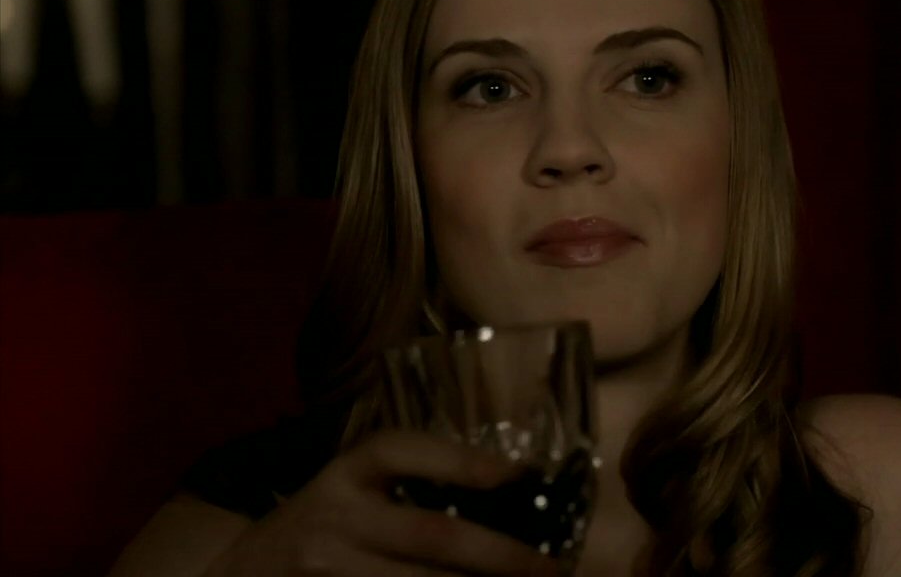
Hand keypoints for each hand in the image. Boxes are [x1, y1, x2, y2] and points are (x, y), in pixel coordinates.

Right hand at [203, 430, 557, 575]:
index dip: (456, 459)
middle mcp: (335, 516)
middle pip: (430, 535)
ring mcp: (328, 567)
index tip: (512, 473)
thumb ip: (406, 484)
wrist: (234, 572)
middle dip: (500, 556)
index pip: (398, 450)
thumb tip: (508, 490)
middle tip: (552, 568)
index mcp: (344, 473)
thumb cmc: (317, 523)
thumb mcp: (349, 488)